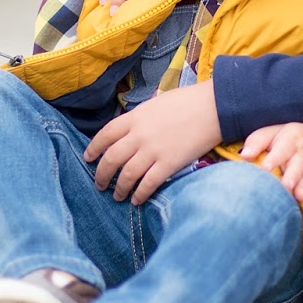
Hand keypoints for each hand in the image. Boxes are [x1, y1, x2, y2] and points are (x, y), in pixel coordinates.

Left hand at [85, 81, 221, 204]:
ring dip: (119, 188)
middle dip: (101, 174)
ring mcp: (153, 151)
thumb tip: (130, 131)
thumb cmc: (187, 102)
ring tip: (117, 196)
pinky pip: (148, 184)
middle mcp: (139, 135)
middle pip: (111, 158)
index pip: (105, 135)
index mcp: (135, 117)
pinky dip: (139, 194)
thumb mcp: (156, 104)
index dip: (94, 148)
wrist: (213, 107)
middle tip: (99, 184)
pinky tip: (136, 200)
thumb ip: (140, 119)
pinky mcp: (169, 164)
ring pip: (127, 175)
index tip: (89, 158)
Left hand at [242, 122, 302, 202]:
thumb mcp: (266, 135)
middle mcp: (300, 155)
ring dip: (302, 188)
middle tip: (286, 186)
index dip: (274, 159)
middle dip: (292, 176)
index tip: (265, 168)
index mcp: (290, 141)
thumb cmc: (277, 138)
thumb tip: (245, 155)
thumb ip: (256, 144)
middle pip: (297, 165)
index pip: (281, 150)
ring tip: (299, 198)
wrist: (302, 136)